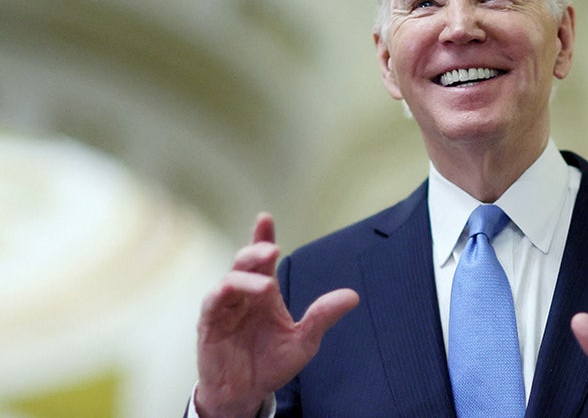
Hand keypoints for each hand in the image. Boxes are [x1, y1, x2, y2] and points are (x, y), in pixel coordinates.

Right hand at [195, 213, 358, 417]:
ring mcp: (226, 308)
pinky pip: (212, 303)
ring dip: (245, 277)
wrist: (247, 394)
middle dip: (255, 250)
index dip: (263, 236)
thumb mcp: (304, 340)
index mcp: (266, 292)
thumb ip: (323, 316)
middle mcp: (245, 295)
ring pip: (229, 279)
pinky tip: (231, 290)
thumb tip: (352, 296)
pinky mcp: (210, 325)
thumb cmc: (271, 363)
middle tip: (271, 248)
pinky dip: (220, 294)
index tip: (265, 218)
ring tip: (265, 286)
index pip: (263, 259)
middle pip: (245, 262)